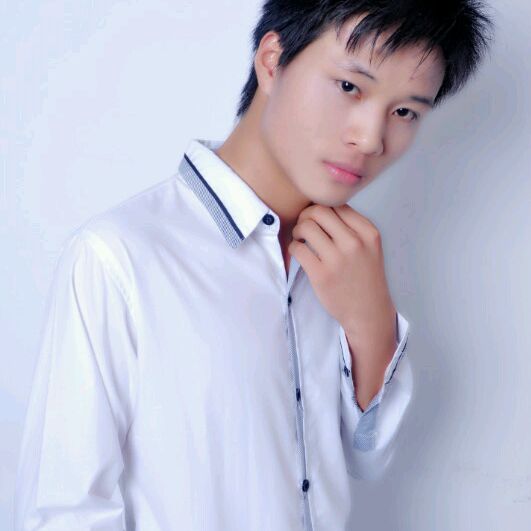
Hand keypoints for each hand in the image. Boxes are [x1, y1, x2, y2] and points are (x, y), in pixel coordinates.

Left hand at [288, 203, 395, 350]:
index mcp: (368, 233)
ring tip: (301, 240)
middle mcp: (355, 243)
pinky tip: (300, 253)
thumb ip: (351, 227)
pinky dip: (294, 247)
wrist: (368, 311)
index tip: (317, 219)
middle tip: (304, 227)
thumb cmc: (364, 277)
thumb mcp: (369, 247)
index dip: (322, 208)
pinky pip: (297, 248)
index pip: (337, 204)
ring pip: (306, 227)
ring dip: (297, 230)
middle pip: (319, 211)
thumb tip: (321, 207)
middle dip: (306, 215)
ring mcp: (338, 259)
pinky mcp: (321, 275)